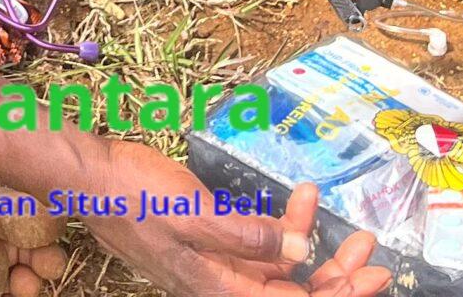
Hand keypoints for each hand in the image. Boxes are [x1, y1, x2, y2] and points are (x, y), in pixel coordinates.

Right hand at [81, 160, 388, 296]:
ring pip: (279, 268)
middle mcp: (221, 283)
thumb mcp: (196, 214)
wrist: (89, 177)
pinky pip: (258, 244)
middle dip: (335, 275)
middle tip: (369, 250)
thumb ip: (250, 234)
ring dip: (313, 247)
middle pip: (291, 291)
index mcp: (219, 288)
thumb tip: (303, 247)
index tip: (373, 274)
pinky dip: (283, 226)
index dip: (337, 294)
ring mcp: (216, 262)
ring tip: (346, 227)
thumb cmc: (135, 195)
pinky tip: (300, 201)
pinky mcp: (210, 239)